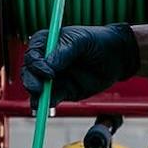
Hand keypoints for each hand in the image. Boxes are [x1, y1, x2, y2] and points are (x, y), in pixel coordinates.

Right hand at [22, 23, 139, 102]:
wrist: (117, 57)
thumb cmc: (98, 41)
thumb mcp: (81, 41)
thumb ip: (64, 52)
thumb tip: (48, 66)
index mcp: (46, 43)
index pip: (32, 54)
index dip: (35, 64)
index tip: (48, 73)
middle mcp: (46, 61)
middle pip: (29, 73)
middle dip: (31, 81)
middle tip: (38, 89)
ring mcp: (53, 77)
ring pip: (37, 88)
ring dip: (37, 95)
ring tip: (40, 102)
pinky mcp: (63, 91)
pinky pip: (52, 98)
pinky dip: (48, 103)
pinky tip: (49, 106)